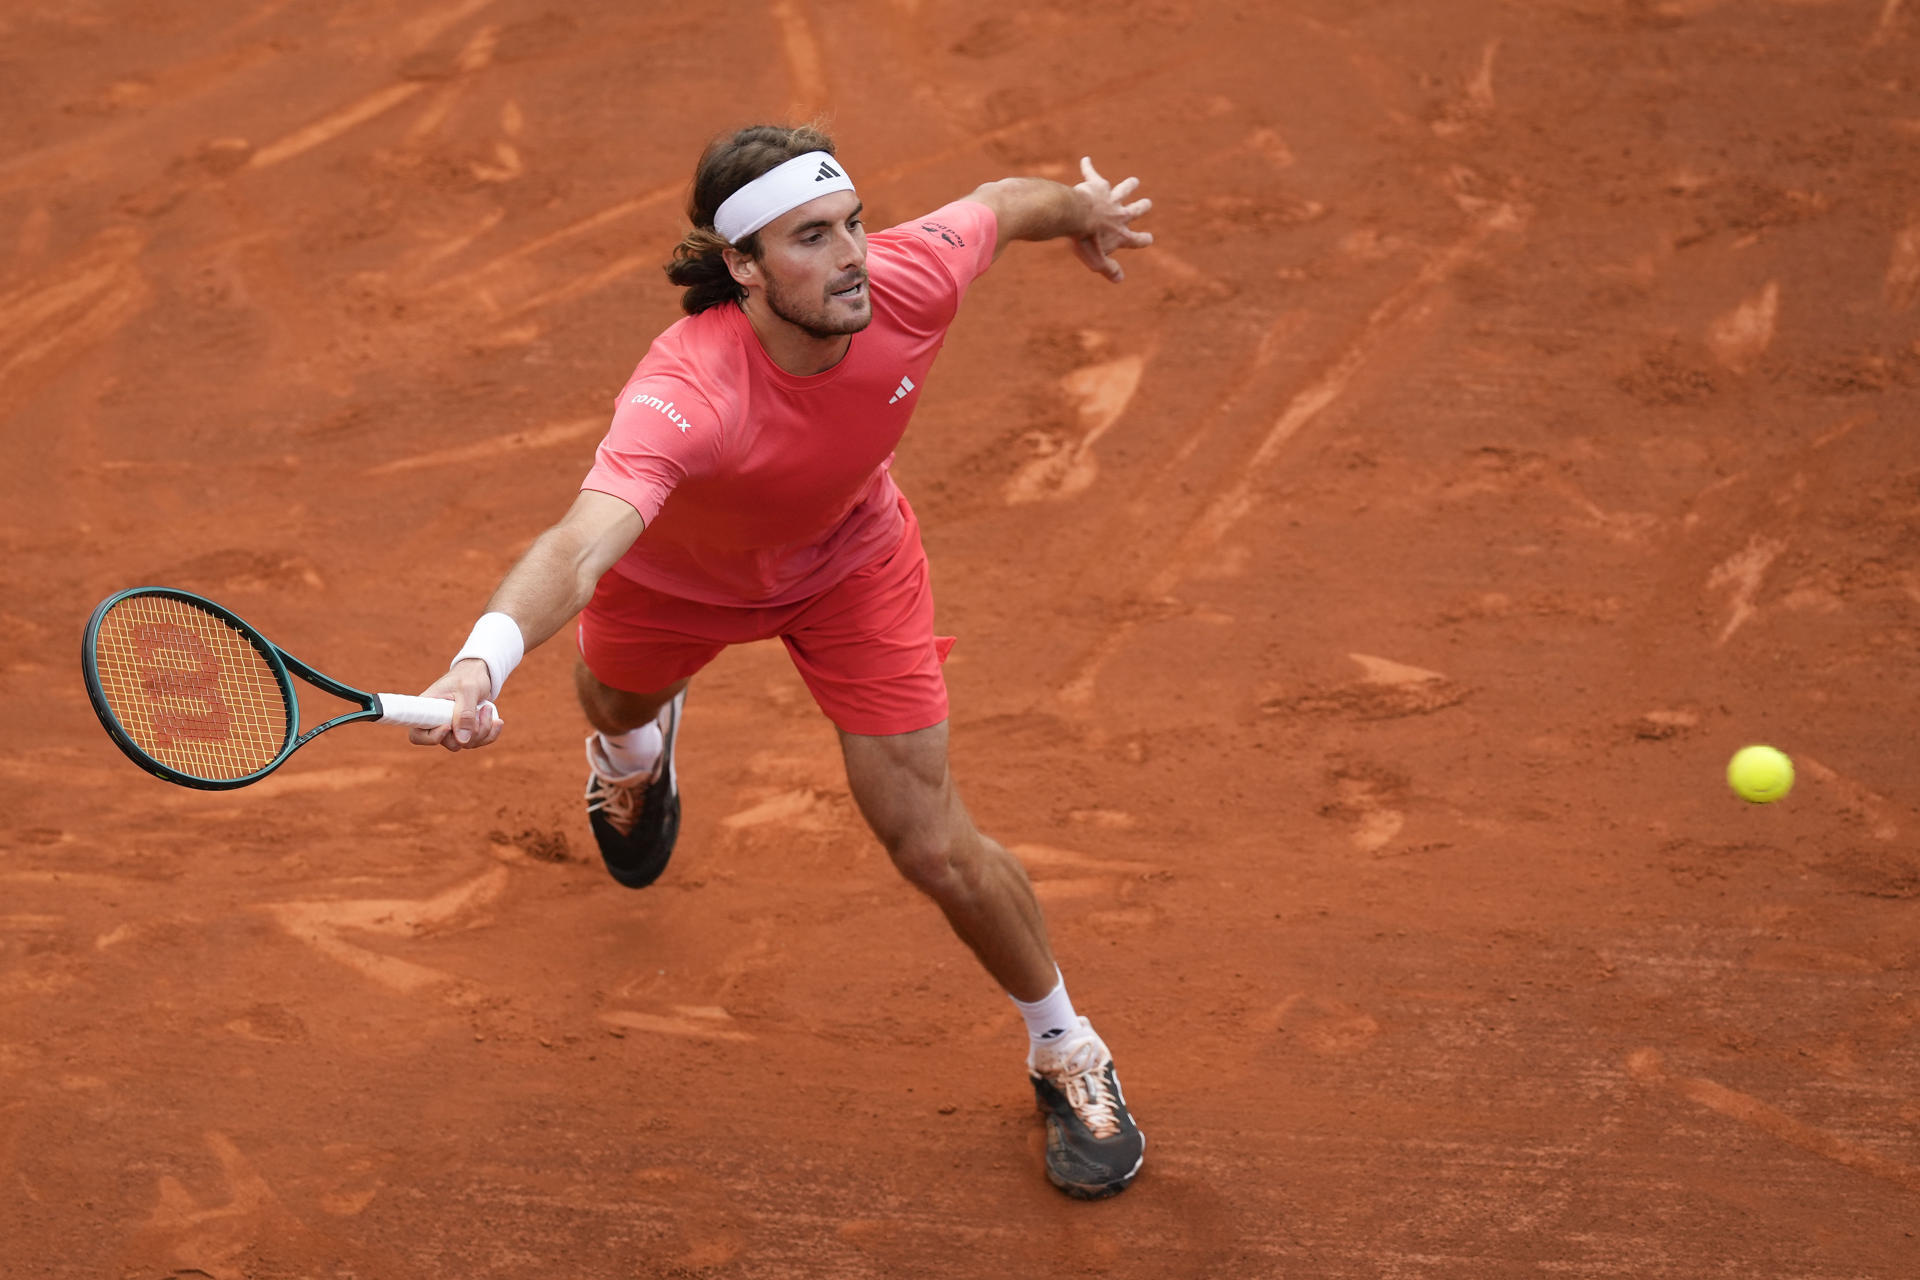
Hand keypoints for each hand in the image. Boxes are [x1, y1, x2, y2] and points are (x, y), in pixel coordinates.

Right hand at [407, 658, 503, 751]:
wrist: (479, 673)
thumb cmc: (468, 676)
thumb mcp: (467, 690)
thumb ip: (464, 713)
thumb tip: (462, 740)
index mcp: (427, 709)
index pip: (418, 735)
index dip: (432, 738)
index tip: (448, 726)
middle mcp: (437, 722)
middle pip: (449, 743)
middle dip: (471, 732)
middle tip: (481, 710)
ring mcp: (452, 728)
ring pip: (465, 744)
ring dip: (483, 730)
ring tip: (488, 709)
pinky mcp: (465, 730)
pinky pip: (477, 742)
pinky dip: (490, 735)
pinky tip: (497, 721)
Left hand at [1071, 156, 1152, 282]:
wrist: (1075, 216)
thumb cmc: (1085, 241)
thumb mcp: (1096, 261)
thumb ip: (1109, 269)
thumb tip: (1120, 279)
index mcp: (1121, 234)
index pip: (1137, 240)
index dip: (1144, 240)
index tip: (1148, 239)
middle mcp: (1120, 214)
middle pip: (1137, 209)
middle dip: (1142, 207)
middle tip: (1147, 204)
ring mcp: (1110, 198)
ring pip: (1124, 189)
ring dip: (1129, 185)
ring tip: (1134, 181)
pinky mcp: (1097, 186)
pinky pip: (1092, 174)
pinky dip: (1088, 168)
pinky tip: (1085, 160)